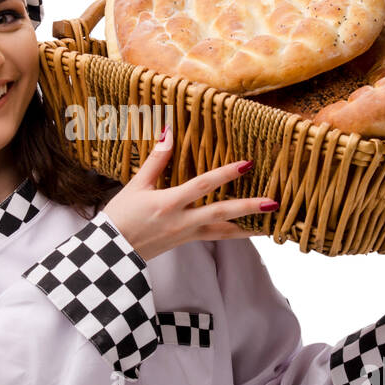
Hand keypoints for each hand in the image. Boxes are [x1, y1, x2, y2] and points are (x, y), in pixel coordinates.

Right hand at [101, 127, 275, 261]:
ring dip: (248, 228)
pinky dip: (234, 234)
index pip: (202, 185)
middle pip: (221, 213)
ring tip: (271, 225)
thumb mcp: (136, 185)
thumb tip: (168, 131)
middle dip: (247, 207)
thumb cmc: (120, 216)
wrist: (112, 252)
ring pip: (223, 232)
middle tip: (272, 202)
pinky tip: (248, 230)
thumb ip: (156, 159)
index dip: (225, 174)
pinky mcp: (187, 242)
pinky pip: (216, 238)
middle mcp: (181, 221)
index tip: (247, 164)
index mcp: (168, 204)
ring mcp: (186, 235)